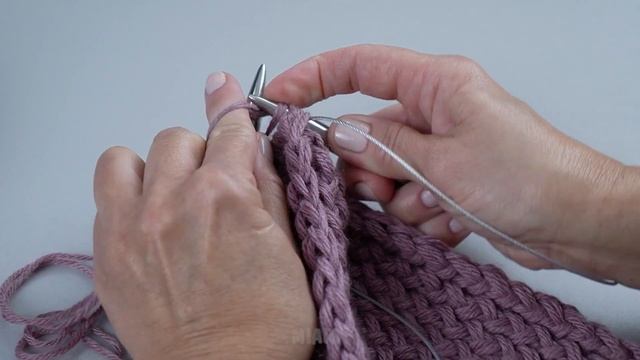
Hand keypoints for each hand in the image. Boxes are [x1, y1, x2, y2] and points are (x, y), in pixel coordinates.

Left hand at [93, 73, 314, 358]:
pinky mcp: (108, 252)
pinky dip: (126, 191)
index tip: (230, 95)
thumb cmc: (265, 325)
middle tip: (214, 181)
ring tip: (171, 193)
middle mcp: (175, 202)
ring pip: (132, 156)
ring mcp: (134, 226)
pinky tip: (148, 216)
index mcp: (228, 197)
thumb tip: (259, 147)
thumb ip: (272, 188)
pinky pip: (105, 191)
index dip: (235, 109)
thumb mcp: (292, 250)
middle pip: (180, 138)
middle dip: (202, 152)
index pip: (230, 129)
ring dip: (155, 166)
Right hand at [265, 44, 639, 287]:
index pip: (358, 66)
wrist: (576, 221)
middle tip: (382, 187)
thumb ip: (382, 146)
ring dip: (403, 199)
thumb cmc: (530, 177)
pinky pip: (409, 198)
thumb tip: (337, 133)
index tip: (279, 97)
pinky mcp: (448, 182)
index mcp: (436, 85)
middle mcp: (436, 112)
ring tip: (437, 205)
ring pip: (386, 173)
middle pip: (368, 132)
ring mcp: (441, 149)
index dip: (313, 77)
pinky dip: (423, 215)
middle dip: (369, 168)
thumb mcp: (442, 161)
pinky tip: (454, 218)